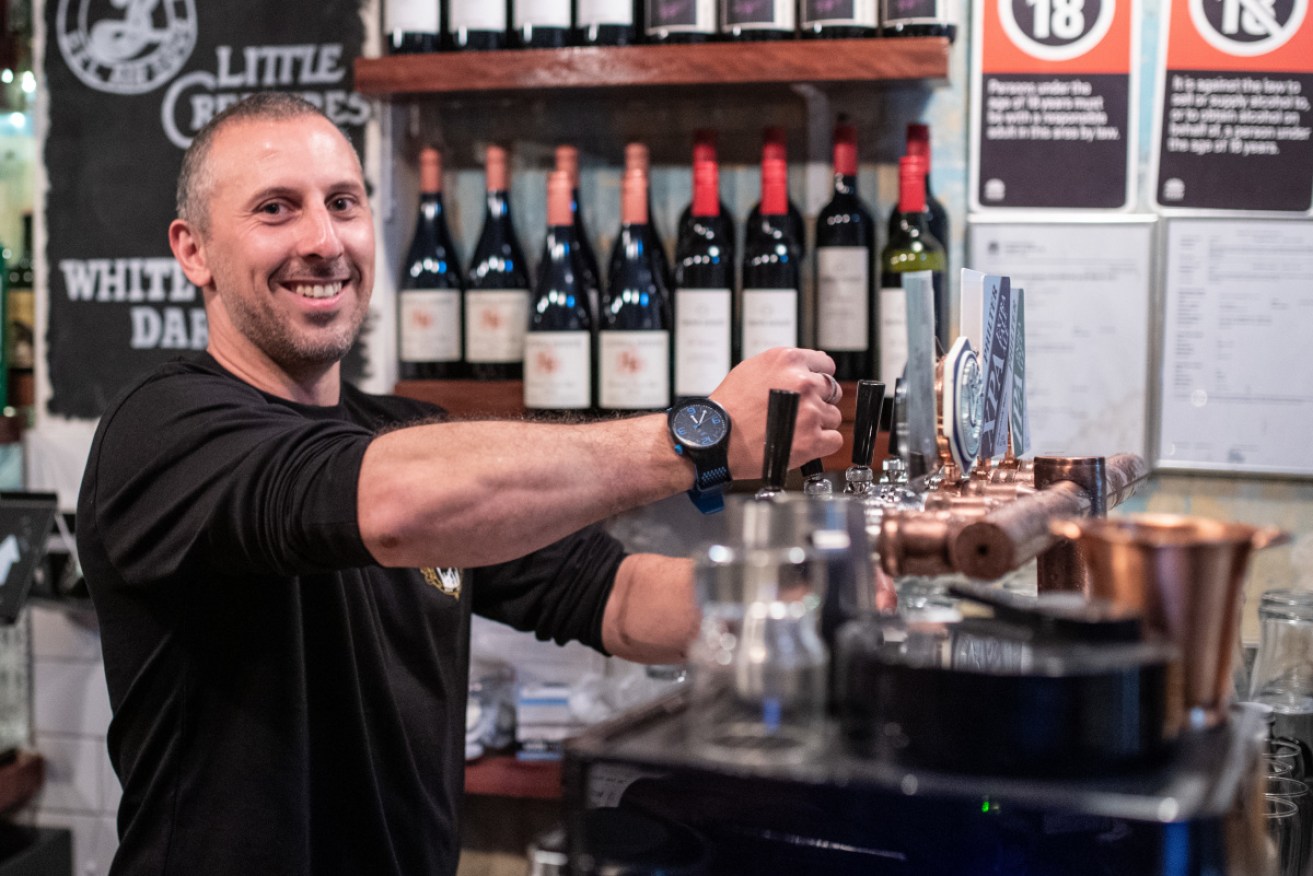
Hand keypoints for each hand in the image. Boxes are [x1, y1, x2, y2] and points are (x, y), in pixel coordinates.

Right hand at [710, 347, 843, 478]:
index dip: (817, 379)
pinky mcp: (813, 439)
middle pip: (832, 390)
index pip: (825, 365)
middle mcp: (803, 382)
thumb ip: (783, 367)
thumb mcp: (750, 369)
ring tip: (792, 431)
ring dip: (818, 424)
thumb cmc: (727, 408)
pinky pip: (835, 439)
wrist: (715, 439)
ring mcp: (810, 411)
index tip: (811, 389)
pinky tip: (802, 444)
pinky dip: (822, 444)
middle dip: (818, 401)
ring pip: (833, 416)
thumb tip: (809, 367)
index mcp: (788, 361)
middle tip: (797, 413)